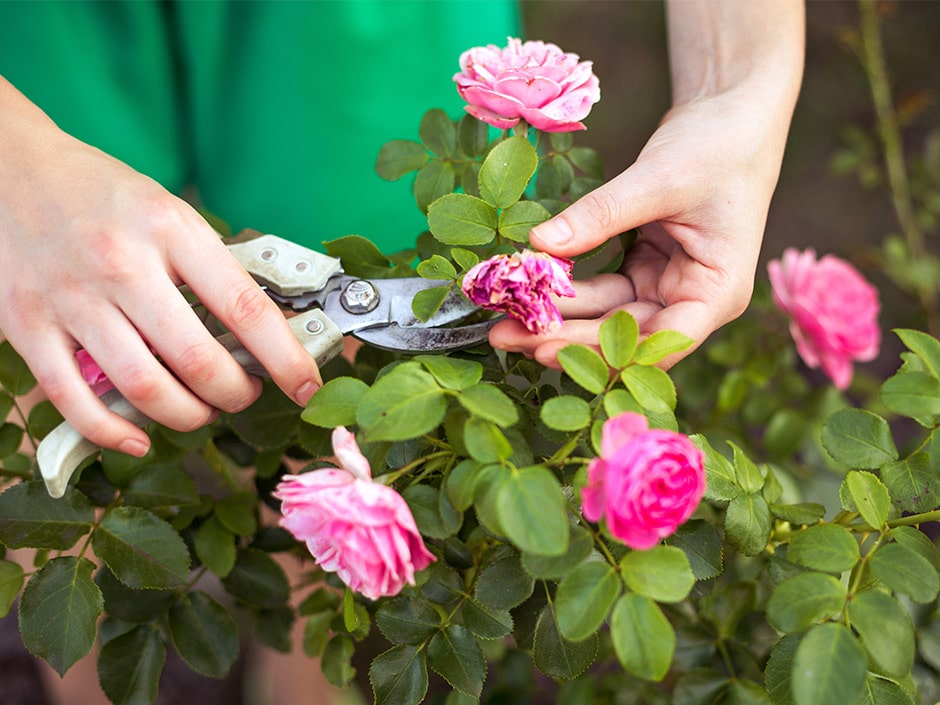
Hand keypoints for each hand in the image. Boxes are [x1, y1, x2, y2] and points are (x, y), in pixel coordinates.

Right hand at [0, 78, 320, 456]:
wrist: (13, 168)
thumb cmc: (106, 195)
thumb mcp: (172, 213)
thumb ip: (212, 268)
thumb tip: (269, 331)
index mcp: (171, 230)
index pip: (244, 307)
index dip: (284, 359)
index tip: (306, 386)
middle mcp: (122, 265)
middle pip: (197, 360)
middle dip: (236, 394)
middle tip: (245, 394)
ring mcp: (71, 298)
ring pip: (144, 388)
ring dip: (188, 416)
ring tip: (202, 410)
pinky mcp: (27, 324)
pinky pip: (74, 400)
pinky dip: (113, 432)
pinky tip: (139, 438)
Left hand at [489, 91, 789, 368]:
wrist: (730, 112)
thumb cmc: (716, 145)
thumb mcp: (657, 179)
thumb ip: (600, 215)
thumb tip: (539, 244)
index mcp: (717, 292)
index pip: (658, 341)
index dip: (601, 351)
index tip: (544, 348)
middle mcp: (693, 300)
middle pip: (624, 334)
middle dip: (564, 337)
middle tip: (504, 336)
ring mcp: (666, 287)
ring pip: (606, 315)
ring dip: (558, 317)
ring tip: (502, 320)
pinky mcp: (645, 269)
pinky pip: (601, 290)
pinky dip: (566, 290)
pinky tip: (527, 290)